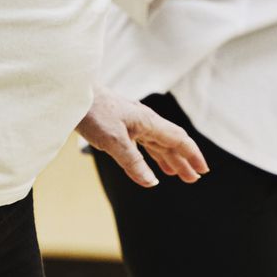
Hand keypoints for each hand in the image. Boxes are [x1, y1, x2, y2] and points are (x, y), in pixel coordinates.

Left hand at [76, 87, 209, 188]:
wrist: (73, 94)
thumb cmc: (93, 113)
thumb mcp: (114, 142)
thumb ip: (134, 163)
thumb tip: (152, 183)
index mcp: (148, 122)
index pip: (178, 139)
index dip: (192, 155)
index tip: (203, 170)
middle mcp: (145, 121)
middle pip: (170, 142)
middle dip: (183, 160)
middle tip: (193, 178)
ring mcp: (133, 122)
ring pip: (157, 142)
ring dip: (168, 158)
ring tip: (176, 174)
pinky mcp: (121, 125)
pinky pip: (143, 142)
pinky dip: (150, 155)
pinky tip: (150, 163)